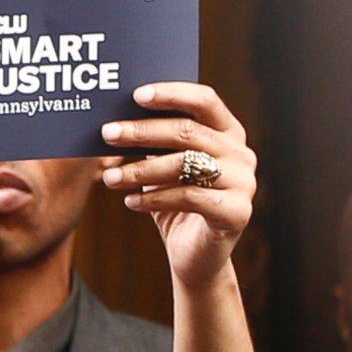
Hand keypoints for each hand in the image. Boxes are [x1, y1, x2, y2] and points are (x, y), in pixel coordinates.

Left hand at [97, 83, 256, 296]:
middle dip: (142, 131)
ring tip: (109, 177)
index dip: (172, 93)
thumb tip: (115, 121)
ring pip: (184, 165)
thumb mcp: (164, 169)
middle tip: (107, 134)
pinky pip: (189, 197)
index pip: (205, 100)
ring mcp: (244, 182)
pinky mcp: (237, 212)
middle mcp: (242, 153)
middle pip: (188, 132)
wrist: (196, 258)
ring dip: (140, 169)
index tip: (136, 95)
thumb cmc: (177, 206)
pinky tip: (130, 201)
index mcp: (229, 132)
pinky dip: (154, 198)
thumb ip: (153, 143)